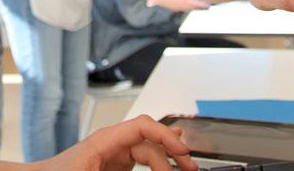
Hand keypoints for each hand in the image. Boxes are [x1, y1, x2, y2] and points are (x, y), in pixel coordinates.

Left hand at [43, 115, 196, 170]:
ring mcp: (113, 154)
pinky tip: (168, 165)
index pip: (142, 126)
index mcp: (103, 140)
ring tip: (185, 169)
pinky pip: (140, 161)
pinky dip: (156, 165)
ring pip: (148, 152)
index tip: (182, 152)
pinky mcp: (113, 166)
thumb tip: (156, 169)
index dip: (166, 136)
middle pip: (150, 141)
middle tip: (190, 168)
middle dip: (172, 153)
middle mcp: (110, 144)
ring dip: (167, 161)